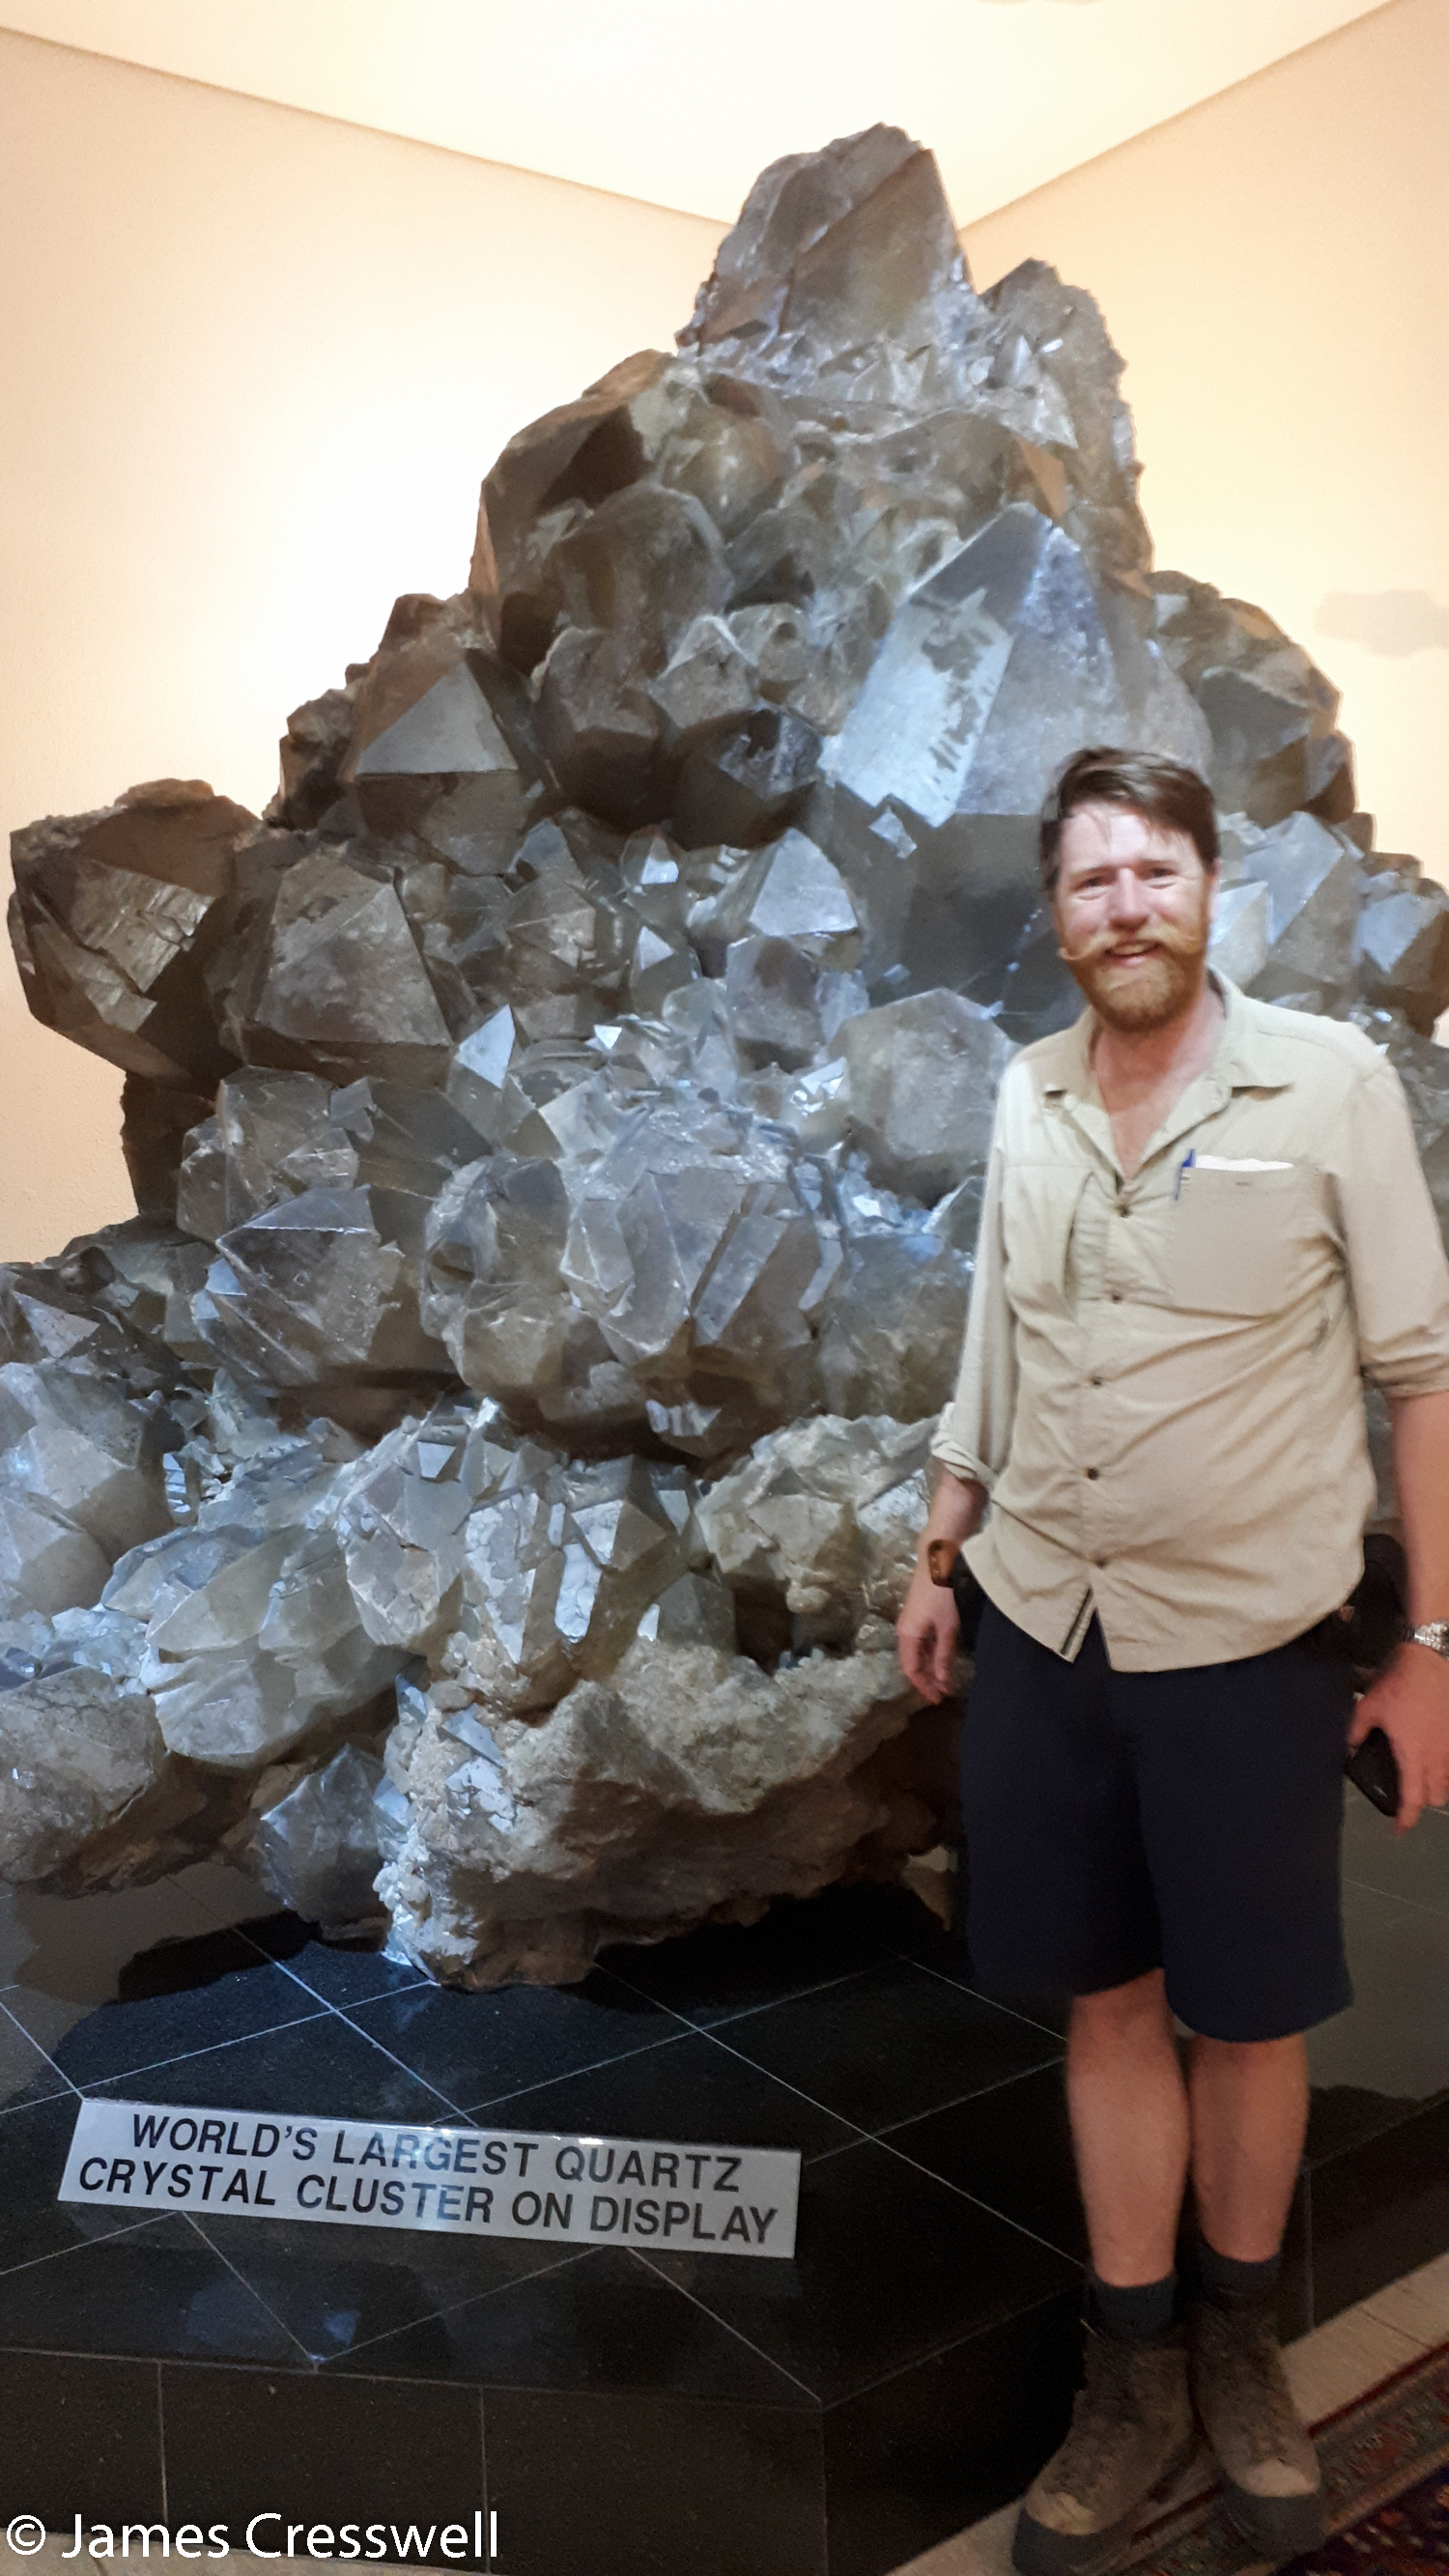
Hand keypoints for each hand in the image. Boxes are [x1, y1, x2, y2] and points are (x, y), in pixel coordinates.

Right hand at [897, 1567, 960, 1703]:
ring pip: (918, 1653)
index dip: (924, 1687)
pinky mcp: (920, 1615)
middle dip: (927, 1680)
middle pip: (913, 1663)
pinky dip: (932, 1654)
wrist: (938, 1559)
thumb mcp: (947, 1628)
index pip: (911, 1670)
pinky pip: (923, 1642)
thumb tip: (943, 1683)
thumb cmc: (943, 1594)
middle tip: (944, 1694)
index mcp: (907, 1636)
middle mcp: (905, 1631)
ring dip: (931, 1668)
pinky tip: (944, 1659)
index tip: (939, 1700)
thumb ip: (944, 1656)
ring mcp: (912, 1623)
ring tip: (946, 1680)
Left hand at [1350, 1644, 1448, 1830]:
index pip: (1412, 1800)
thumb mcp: (1368, 1707)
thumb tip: (1350, 1744)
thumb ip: (1356, 1730)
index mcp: (1413, 1755)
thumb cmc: (1400, 1683)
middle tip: (1406, 1799)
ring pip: (1448, 1780)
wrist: (1428, 1659)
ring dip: (1435, 1785)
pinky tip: (1435, 1756)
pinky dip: (1445, 1765)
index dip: (1405, 1820)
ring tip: (1420, 1779)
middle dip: (1421, 1802)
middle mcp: (1436, 1756)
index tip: (1398, 1830)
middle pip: (1435, 1796)